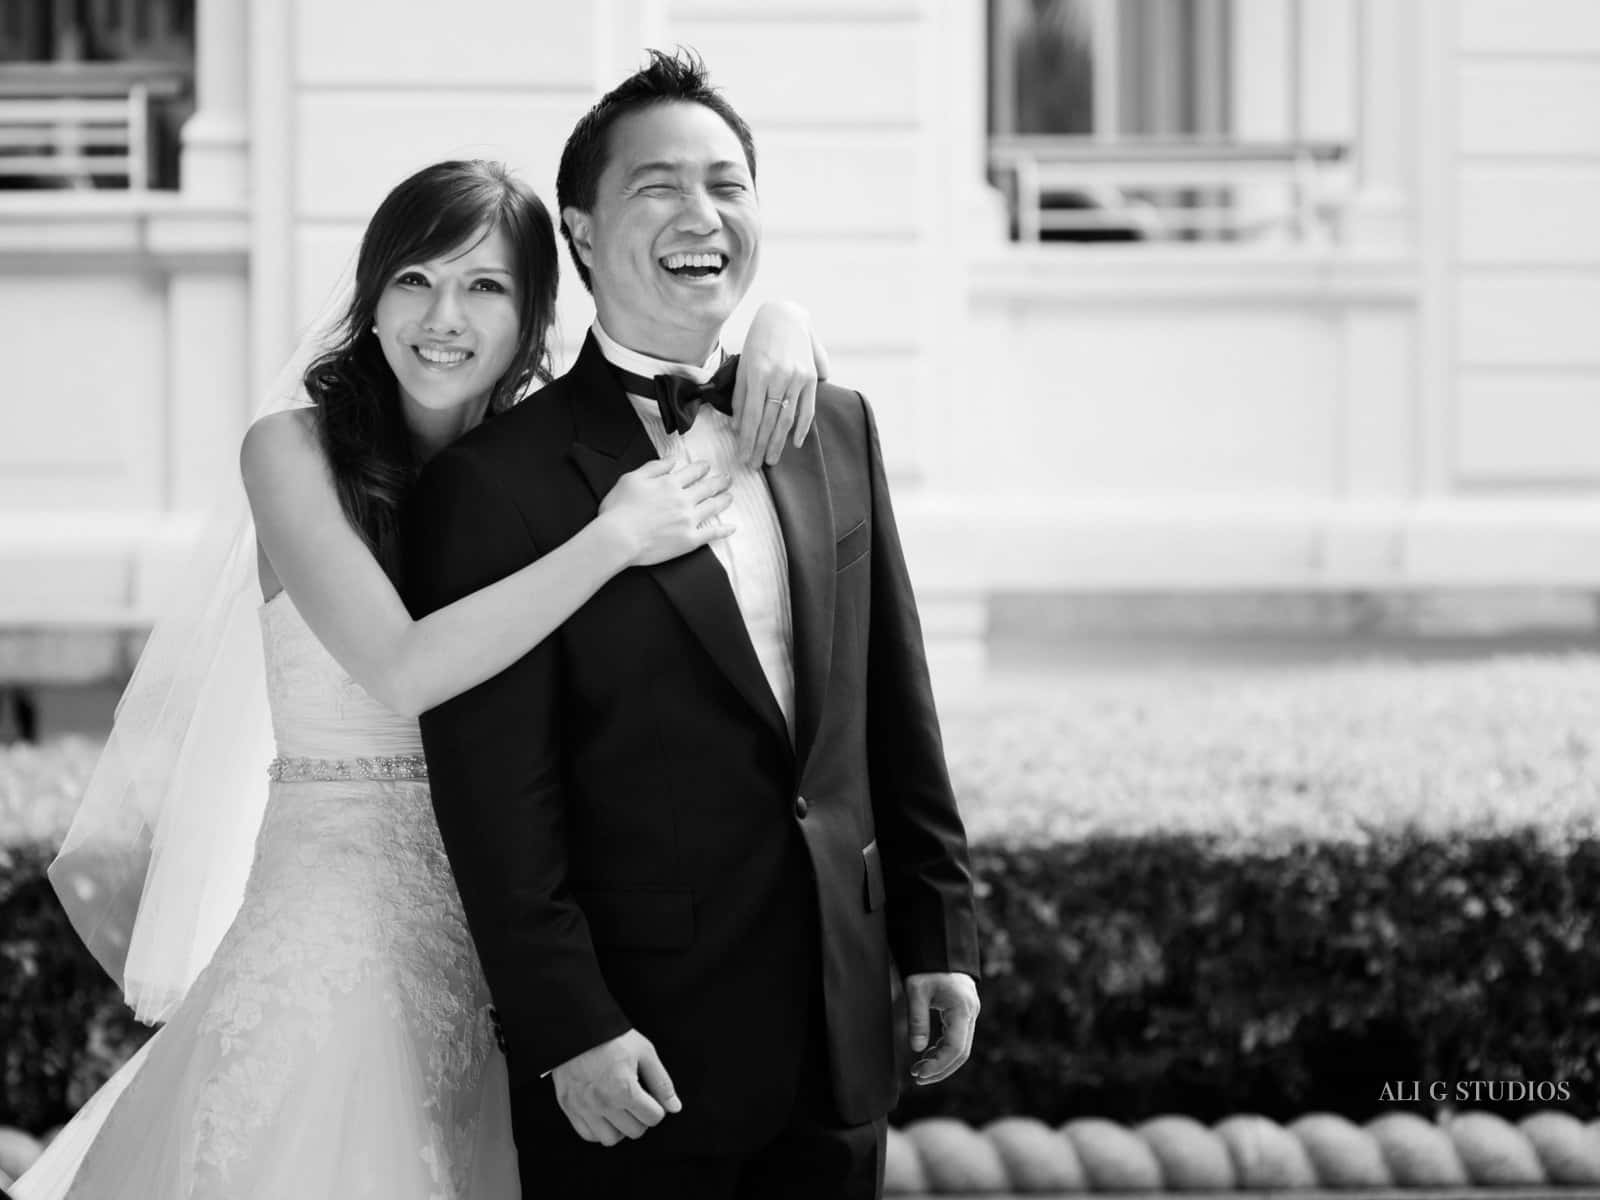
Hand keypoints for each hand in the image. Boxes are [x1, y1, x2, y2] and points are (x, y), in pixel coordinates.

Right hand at [550, 1028, 681, 1145]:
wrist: (578, 1026)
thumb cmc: (612, 1036)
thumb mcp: (644, 1052)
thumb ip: (661, 1082)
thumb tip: (674, 1107)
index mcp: (624, 1090)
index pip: (653, 1118)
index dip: (657, 1108)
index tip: (652, 1098)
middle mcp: (603, 1103)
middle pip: (634, 1132)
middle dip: (642, 1118)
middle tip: (638, 1102)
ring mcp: (584, 1107)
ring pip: (610, 1139)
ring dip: (620, 1128)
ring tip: (621, 1110)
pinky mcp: (569, 1107)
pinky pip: (587, 1134)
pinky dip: (598, 1129)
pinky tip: (604, 1113)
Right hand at [597, 459, 733, 566]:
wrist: (618, 538)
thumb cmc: (619, 509)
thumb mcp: (632, 478)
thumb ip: (655, 467)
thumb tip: (673, 459)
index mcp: (670, 483)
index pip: (692, 472)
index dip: (702, 468)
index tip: (707, 466)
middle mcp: (683, 500)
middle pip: (707, 487)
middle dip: (719, 481)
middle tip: (727, 479)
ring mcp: (689, 520)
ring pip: (713, 507)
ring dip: (724, 500)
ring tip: (730, 496)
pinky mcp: (689, 540)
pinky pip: (711, 534)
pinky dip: (723, 530)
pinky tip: (732, 527)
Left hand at [734, 300, 828, 467]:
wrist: (786, 316)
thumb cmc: (759, 341)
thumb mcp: (743, 364)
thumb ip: (741, 396)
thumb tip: (739, 426)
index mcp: (758, 373)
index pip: (752, 416)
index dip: (748, 440)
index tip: (743, 457)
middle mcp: (779, 376)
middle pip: (769, 421)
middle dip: (761, 446)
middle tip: (754, 466)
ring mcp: (797, 377)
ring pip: (787, 418)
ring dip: (778, 443)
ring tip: (771, 460)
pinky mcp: (811, 377)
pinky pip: (807, 408)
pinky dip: (802, 427)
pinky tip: (795, 443)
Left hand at [905, 972, 979, 1085]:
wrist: (940, 946)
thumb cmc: (927, 966)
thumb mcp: (916, 990)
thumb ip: (917, 1019)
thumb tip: (916, 1048)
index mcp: (962, 1009)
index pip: (955, 1048)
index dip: (939, 1066)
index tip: (920, 1074)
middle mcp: (970, 1013)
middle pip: (961, 1053)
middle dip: (941, 1069)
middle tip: (918, 1078)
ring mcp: (969, 1014)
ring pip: (961, 1047)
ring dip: (941, 1061)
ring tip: (918, 1070)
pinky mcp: (963, 1013)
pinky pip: (957, 1038)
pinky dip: (943, 1050)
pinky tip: (927, 1055)